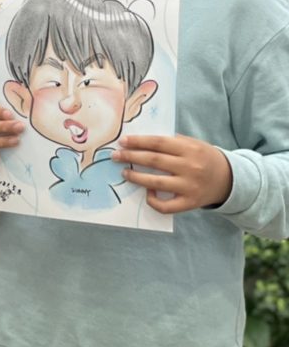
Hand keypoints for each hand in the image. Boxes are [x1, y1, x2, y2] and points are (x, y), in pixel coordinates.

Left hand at [112, 134, 232, 213]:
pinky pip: (166, 206)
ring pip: (156, 182)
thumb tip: (142, 140)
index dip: (138, 142)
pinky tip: (147, 193)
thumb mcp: (193, 143)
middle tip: (116, 156)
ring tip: (125, 172)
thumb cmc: (205, 158)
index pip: (158, 143)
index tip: (122, 141)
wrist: (230, 179)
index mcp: (190, 149)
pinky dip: (153, 201)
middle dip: (131, 157)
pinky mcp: (190, 203)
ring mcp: (189, 186)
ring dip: (136, 177)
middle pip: (154, 161)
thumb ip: (172, 141)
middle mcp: (190, 167)